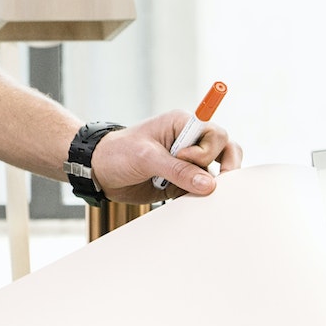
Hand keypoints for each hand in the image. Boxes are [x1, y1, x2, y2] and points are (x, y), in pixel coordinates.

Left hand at [90, 110, 243, 203]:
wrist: (99, 172)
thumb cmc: (117, 153)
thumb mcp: (146, 158)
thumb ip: (177, 170)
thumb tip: (209, 184)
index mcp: (182, 124)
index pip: (215, 133)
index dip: (207, 150)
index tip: (185, 159)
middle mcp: (190, 142)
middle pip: (226, 150)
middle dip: (225, 166)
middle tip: (213, 183)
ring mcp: (188, 163)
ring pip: (217, 172)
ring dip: (212, 185)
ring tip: (191, 192)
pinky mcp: (183, 181)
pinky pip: (202, 189)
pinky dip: (200, 197)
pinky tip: (188, 201)